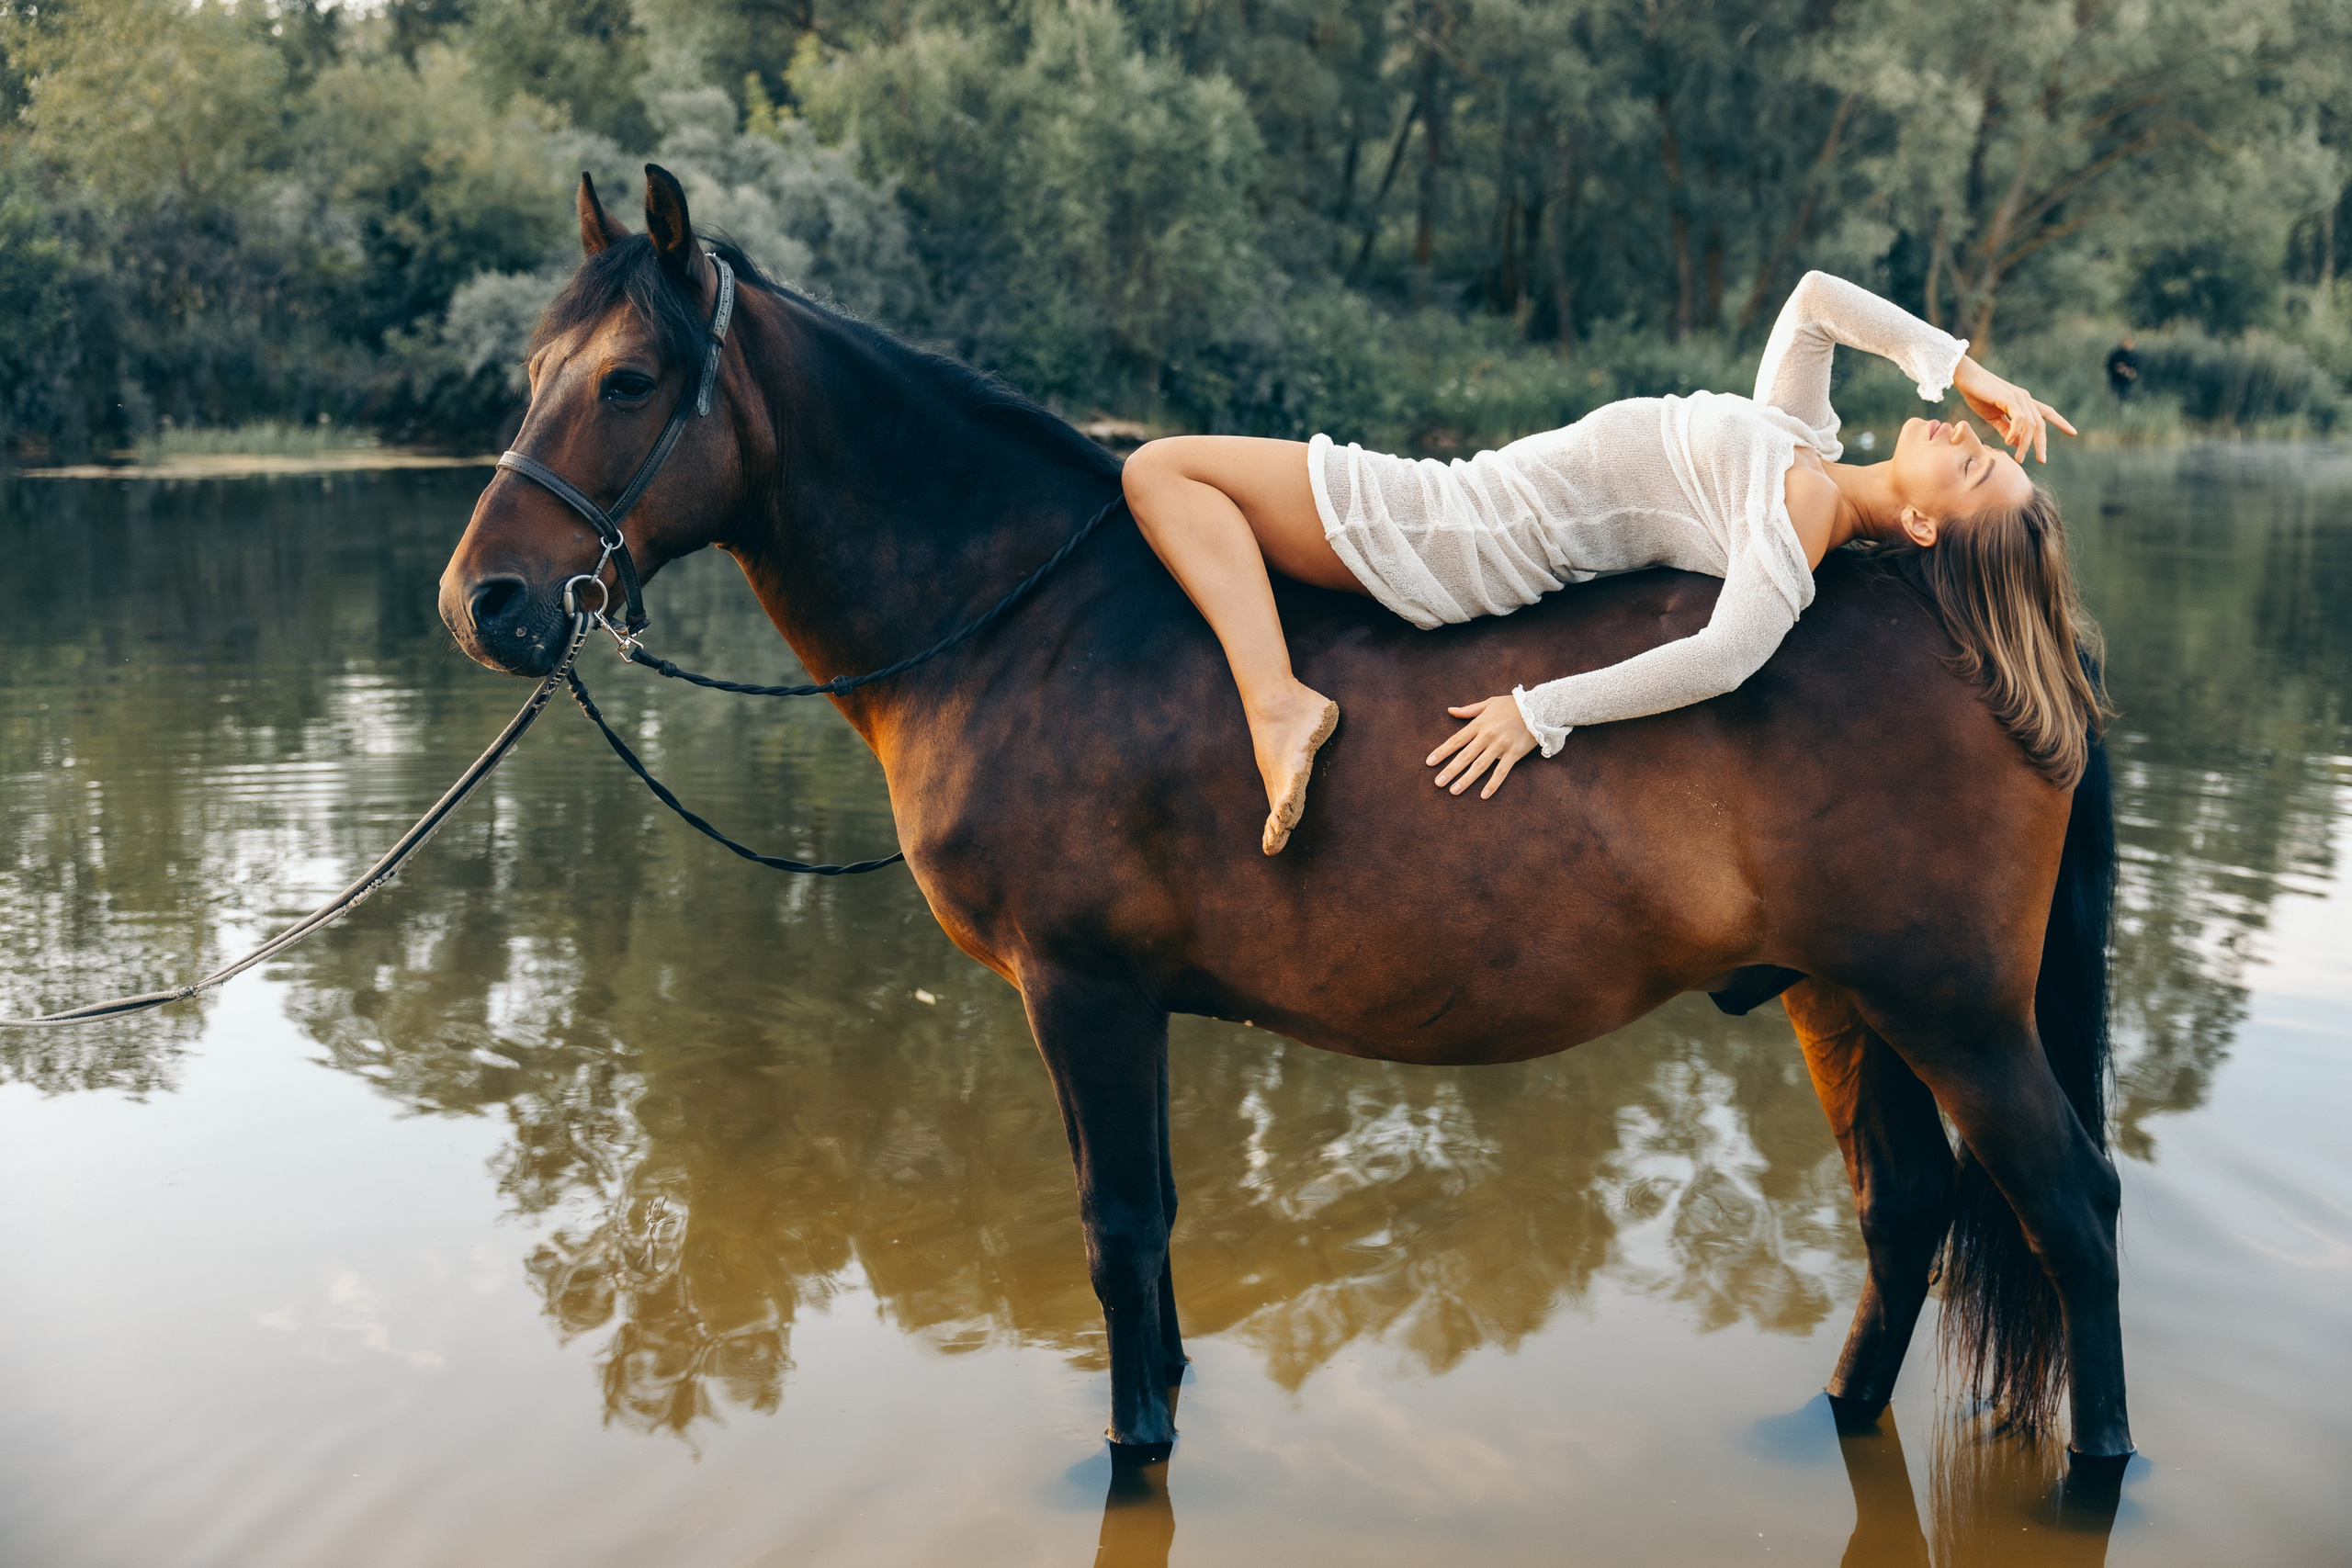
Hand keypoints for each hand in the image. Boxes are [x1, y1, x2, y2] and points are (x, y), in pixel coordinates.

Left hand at [1426, 695, 1538, 797]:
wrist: (1539, 708)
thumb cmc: (1512, 705)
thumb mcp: (1489, 703)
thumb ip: (1469, 710)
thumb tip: (1450, 710)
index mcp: (1479, 724)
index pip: (1456, 740)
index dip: (1442, 752)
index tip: (1429, 762)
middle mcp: (1487, 736)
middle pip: (1465, 756)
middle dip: (1450, 770)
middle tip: (1437, 783)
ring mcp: (1500, 746)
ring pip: (1480, 766)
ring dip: (1466, 779)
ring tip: (1453, 791)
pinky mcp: (1514, 754)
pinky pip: (1501, 772)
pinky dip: (1492, 784)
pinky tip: (1483, 795)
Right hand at [1953, 356, 2075, 463]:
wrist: (1965, 378)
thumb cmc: (1977, 395)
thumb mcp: (1993, 417)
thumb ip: (2006, 429)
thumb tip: (2016, 443)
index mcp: (2023, 402)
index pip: (2047, 413)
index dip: (2061, 422)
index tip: (2073, 433)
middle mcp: (2025, 398)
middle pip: (2041, 424)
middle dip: (2042, 443)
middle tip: (2041, 460)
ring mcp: (2019, 398)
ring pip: (2031, 425)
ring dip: (2026, 444)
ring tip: (2019, 458)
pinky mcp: (2009, 398)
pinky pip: (2020, 418)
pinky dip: (2016, 432)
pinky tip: (2009, 442)